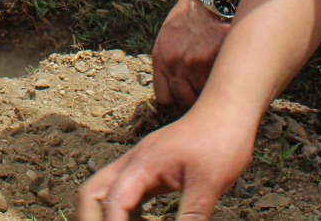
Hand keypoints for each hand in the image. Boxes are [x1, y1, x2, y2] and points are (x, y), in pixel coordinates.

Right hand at [79, 111, 254, 220]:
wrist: (229, 110)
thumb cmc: (220, 140)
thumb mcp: (208, 185)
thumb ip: (191, 218)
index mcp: (142, 165)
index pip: (113, 203)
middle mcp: (133, 163)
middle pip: (91, 194)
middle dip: (92, 219)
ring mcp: (140, 164)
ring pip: (105, 191)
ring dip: (111, 215)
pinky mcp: (151, 168)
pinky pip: (127, 192)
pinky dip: (129, 212)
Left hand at [152, 0, 233, 107]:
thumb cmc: (192, 13)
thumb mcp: (168, 34)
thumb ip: (168, 60)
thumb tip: (174, 87)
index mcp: (161, 57)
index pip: (166, 98)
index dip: (178, 97)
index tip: (187, 92)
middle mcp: (174, 63)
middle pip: (186, 100)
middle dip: (196, 94)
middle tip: (206, 81)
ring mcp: (195, 64)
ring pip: (205, 94)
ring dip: (212, 86)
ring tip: (217, 69)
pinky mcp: (215, 61)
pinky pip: (220, 82)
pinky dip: (224, 77)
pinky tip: (226, 64)